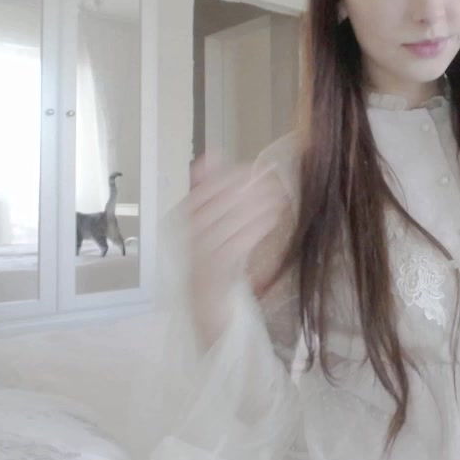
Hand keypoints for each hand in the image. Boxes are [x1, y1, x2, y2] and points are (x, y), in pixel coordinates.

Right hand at [185, 151, 287, 345]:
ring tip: (278, 197)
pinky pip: (238, 244)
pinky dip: (256, 228)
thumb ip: (209, 188)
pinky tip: (273, 219)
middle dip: (249, 189)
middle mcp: (186, 235)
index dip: (231, 176)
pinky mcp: (216, 271)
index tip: (255, 169)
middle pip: (219, 204)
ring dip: (257, 206)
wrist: (206, 305)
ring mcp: (200, 254)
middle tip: (273, 181)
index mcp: (181, 218)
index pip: (206, 190)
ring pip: (230, 222)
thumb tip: (211, 154)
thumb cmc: (211, 257)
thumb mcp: (209, 221)